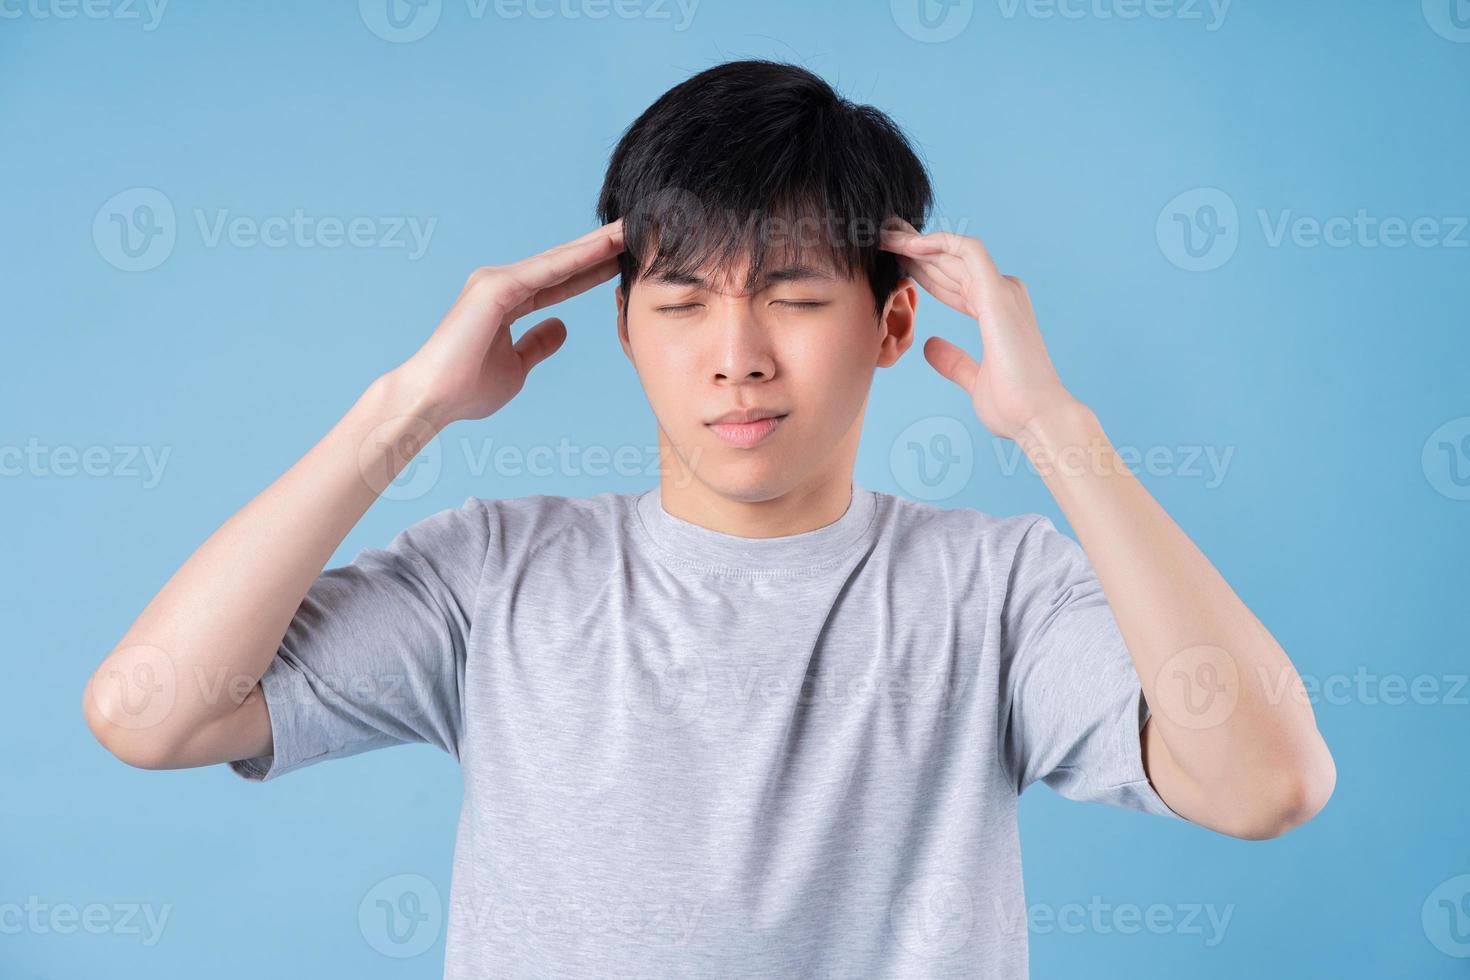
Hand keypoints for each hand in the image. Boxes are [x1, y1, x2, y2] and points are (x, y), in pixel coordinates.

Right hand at [393, 219, 624, 426]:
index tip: (627, 259)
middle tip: (640, 229)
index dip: (594, 270)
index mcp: (509, 301)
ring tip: (633, 228)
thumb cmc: (467, 388)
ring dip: (597, 243)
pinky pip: (547, 271)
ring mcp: (497, 281)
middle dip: (602, 247)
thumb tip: (561, 327)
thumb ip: (538, 343)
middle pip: (564, 262)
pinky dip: (578, 258)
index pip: (562, 281)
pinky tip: (606, 247)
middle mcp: (503, 283)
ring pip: (559, 259)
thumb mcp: (517, 365)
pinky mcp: (495, 288)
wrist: (433, 400)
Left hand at [881, 220, 1080, 440]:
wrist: (1037, 417)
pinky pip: (968, 251)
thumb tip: (930, 346)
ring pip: (955, 252)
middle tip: (881, 239)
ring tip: (886, 236)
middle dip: (914, 251)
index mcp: (996, 313)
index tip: (892, 265)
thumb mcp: (973, 380)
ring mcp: (1003, 291)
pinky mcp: (999, 293)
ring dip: (919, 242)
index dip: (921, 271)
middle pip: (950, 263)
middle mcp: (1003, 295)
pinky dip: (940, 242)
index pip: (953, 282)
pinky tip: (911, 244)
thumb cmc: (1012, 406)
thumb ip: (953, 361)